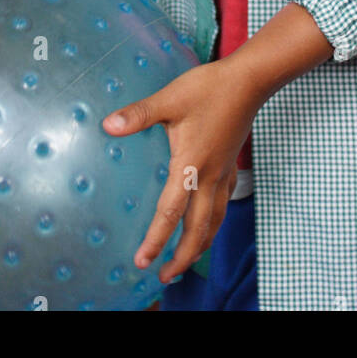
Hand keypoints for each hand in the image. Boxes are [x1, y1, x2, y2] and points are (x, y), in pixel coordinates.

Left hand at [101, 58, 261, 284]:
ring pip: (215, 221)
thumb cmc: (209, 88)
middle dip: (182, 258)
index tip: (142, 262)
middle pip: (198, 230)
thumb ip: (139, 115)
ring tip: (187, 260)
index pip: (171, 212)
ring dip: (200, 244)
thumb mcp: (170, 98)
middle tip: (165, 276)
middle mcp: (209, 176)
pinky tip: (208, 221)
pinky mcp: (231, 165)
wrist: (249, 81)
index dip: (156, 239)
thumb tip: (108, 126)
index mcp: (191, 164)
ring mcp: (223, 172)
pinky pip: (223, 203)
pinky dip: (214, 221)